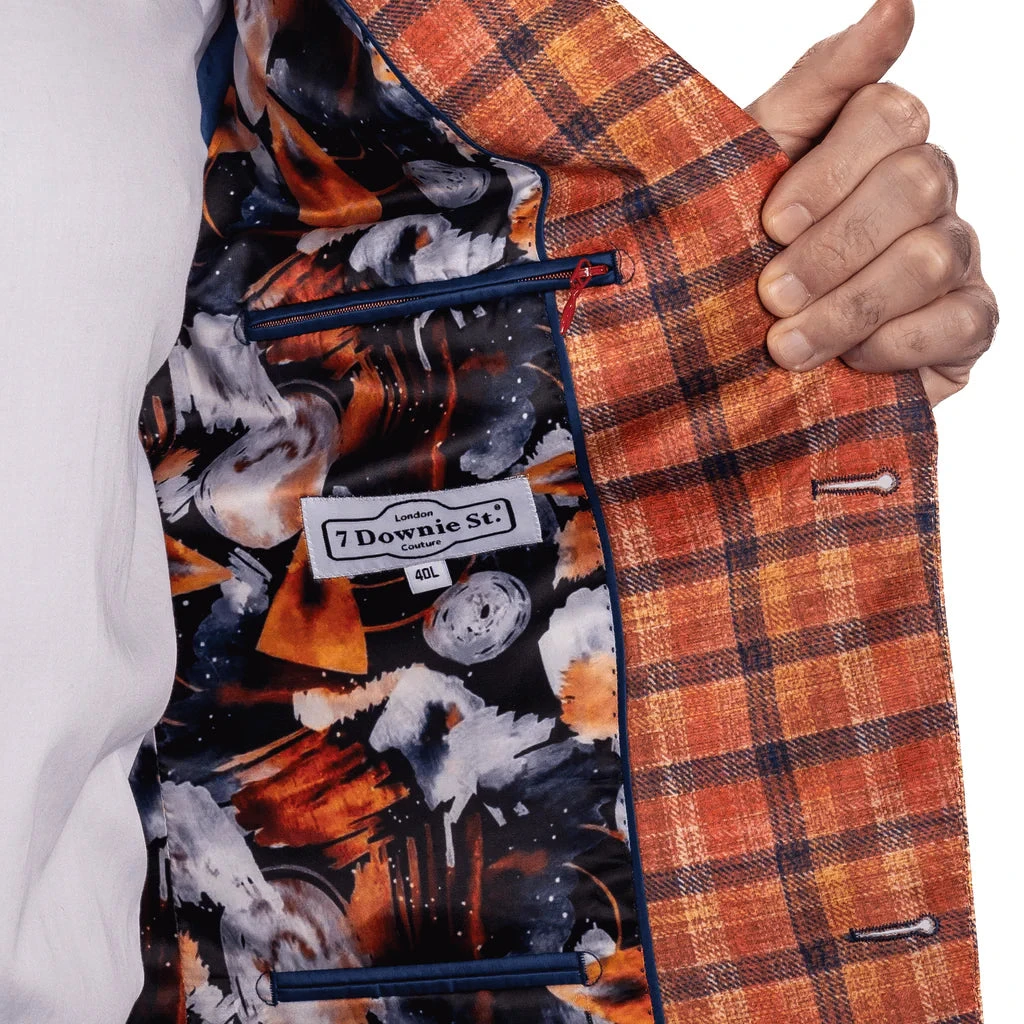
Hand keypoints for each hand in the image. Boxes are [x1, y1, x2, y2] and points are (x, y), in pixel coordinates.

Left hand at [746, 0, 998, 404]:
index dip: (830, 172)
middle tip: (771, 294)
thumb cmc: (738, 249)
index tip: (769, 224)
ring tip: (786, 344)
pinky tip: (848, 360)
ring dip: (849, 306)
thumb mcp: (751, 164)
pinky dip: (896, 345)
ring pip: (933, 256)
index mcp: (875, 143)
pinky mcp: (967, 323)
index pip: (891, 116)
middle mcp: (925, 190)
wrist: (734, 354)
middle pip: (918, 184)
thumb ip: (818, 83)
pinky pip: (964, 321)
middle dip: (834, 248)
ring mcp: (954, 254)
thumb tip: (899, 4)